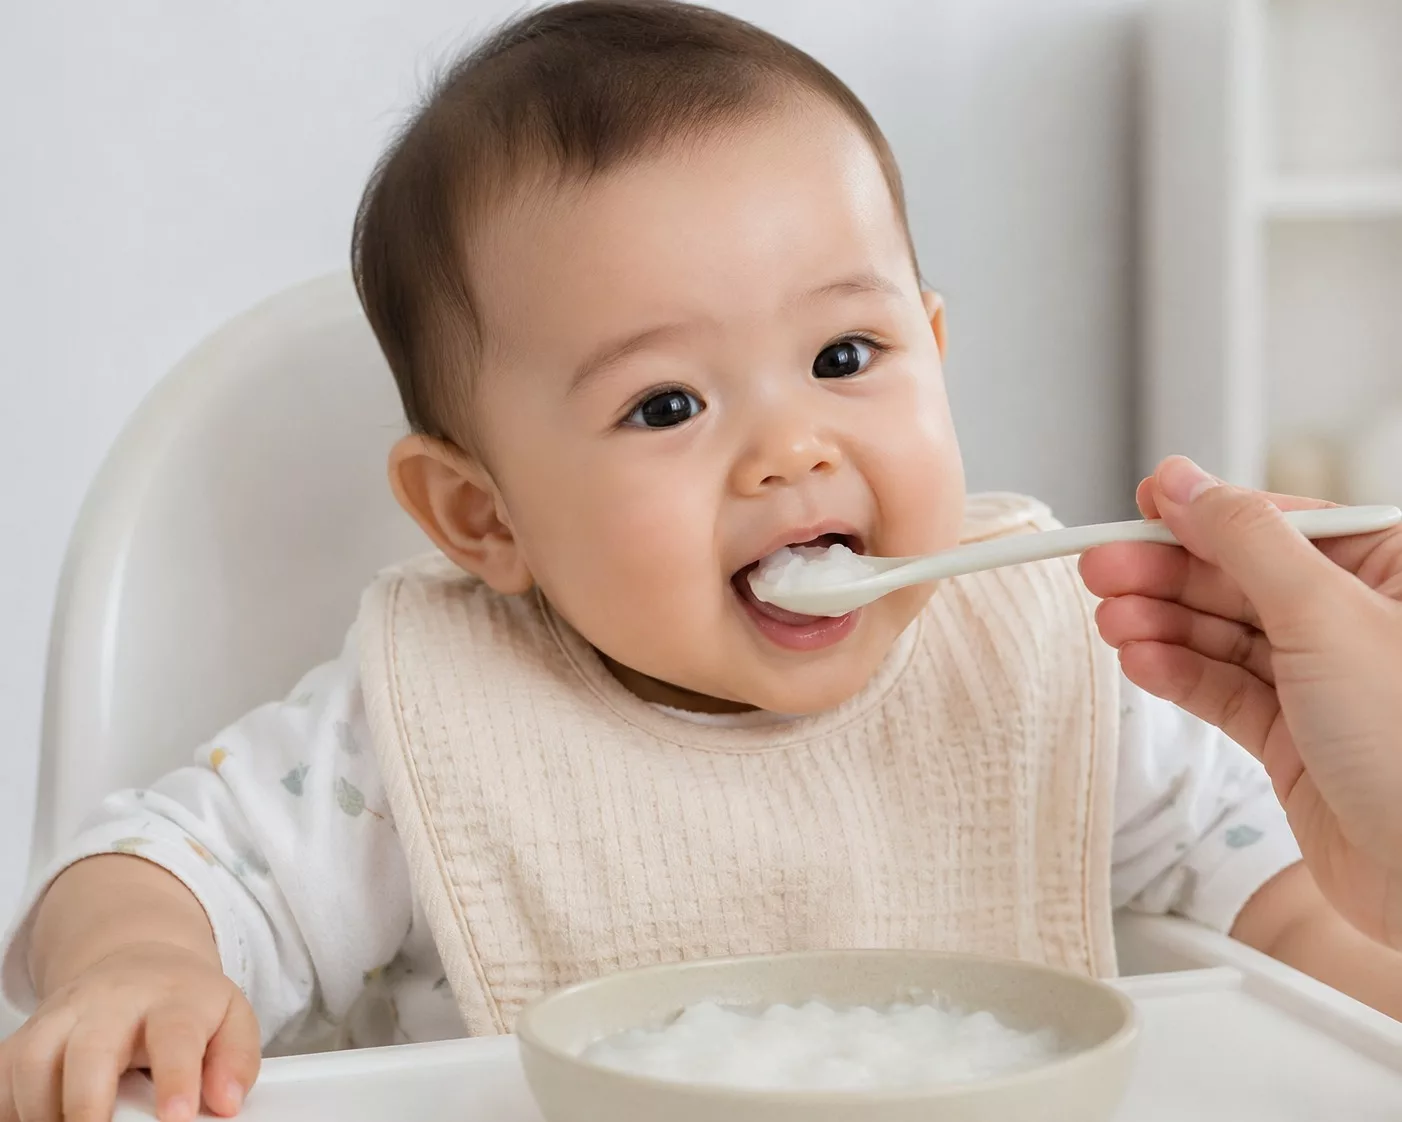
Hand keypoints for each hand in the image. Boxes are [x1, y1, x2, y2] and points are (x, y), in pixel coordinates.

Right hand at [0, 942, 258, 1121]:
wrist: (138, 965)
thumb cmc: (185, 1003)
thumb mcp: (231, 1020)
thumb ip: (236, 1060)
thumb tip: (226, 1102)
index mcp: (172, 998)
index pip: (175, 1034)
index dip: (176, 1077)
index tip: (176, 1117)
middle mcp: (111, 1002)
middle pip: (92, 1048)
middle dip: (89, 1104)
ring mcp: (62, 1016)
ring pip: (33, 1062)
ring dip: (44, 1113)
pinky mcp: (26, 1036)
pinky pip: (3, 1074)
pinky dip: (13, 1108)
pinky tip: (36, 1121)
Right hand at [1080, 456, 1401, 948]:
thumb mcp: (1325, 614)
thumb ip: (1244, 539)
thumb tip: (1183, 482)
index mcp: (1390, 570)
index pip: (1275, 524)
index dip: (1201, 513)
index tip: (1138, 507)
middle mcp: (1355, 621)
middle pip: (1238, 577)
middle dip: (1165, 573)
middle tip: (1101, 569)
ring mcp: (1323, 682)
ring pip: (1222, 634)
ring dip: (1161, 624)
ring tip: (1111, 620)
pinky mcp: (1294, 738)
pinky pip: (1222, 690)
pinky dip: (1176, 674)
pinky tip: (1141, 660)